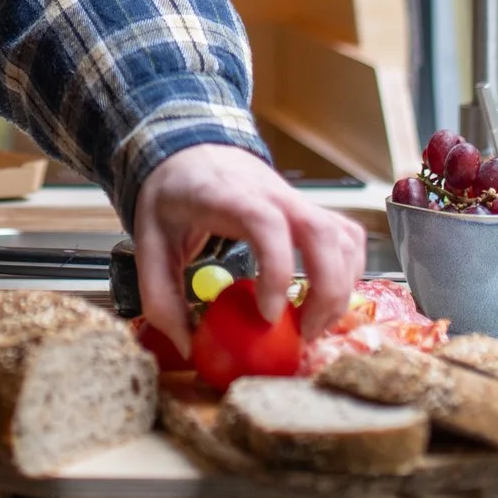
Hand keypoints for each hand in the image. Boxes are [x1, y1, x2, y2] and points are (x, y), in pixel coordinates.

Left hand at [132, 144, 368, 355]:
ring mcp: (296, 200)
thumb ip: (160, 295)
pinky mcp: (309, 210)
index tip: (268, 315)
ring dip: (340, 286)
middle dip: (324, 291)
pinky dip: (349, 271)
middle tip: (303, 334)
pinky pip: (346, 237)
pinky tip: (326, 298)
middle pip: (320, 232)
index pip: (267, 224)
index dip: (276, 270)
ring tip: (314, 325)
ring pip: (342, 236)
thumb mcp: (148, 241)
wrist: (189, 151)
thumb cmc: (172, 194)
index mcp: (228, 196)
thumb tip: (188, 347)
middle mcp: (272, 193)